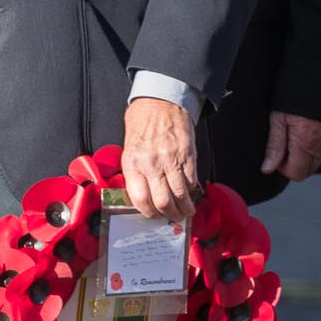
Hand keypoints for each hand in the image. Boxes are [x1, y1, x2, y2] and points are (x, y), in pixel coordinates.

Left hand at [121, 96, 200, 220]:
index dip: (148, 212)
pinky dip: (192, 192)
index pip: (139, 198)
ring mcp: (171, 160)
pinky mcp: (188, 156)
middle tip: (172, 218)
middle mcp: (151, 163)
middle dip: (169, 215)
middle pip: (162, 201)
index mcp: (132, 162)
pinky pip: (192, 181)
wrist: (160, 102)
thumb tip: (141, 195)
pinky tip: (190, 195)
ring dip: (185, 208)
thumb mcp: (128, 146)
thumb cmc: (141, 123)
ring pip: (181, 195)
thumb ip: (134, 170)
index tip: (153, 215)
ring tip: (186, 212)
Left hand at [260, 110, 320, 180]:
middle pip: (308, 170)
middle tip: (286, 141)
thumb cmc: (299, 92)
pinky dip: (319, 143)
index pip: (296, 174)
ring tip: (298, 131)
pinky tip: (311, 127)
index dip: (282, 167)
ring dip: (306, 152)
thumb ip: (275, 145)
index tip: (276, 156)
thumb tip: (268, 167)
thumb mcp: (278, 117)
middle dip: (294, 161)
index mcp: (306, 143)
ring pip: (319, 160)